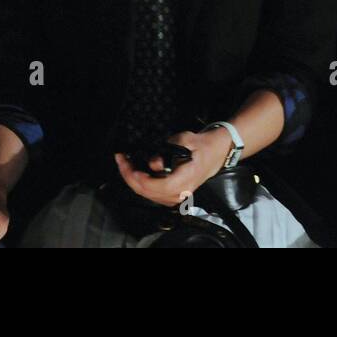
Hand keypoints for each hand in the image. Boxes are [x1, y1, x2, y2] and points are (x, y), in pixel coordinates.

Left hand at [114, 128, 233, 207]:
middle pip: (148, 192)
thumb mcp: (186, 139)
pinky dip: (140, 183)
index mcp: (186, 179)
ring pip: (147, 194)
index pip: (158, 186)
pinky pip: (151, 193)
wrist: (216, 153)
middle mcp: (180, 192)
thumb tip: (152, 162)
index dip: (141, 178)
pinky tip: (134, 171)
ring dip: (133, 180)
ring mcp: (176, 196)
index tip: (130, 166)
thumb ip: (167, 149)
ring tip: (124, 163)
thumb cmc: (202, 145)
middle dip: (130, 176)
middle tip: (120, 160)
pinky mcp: (172, 195)